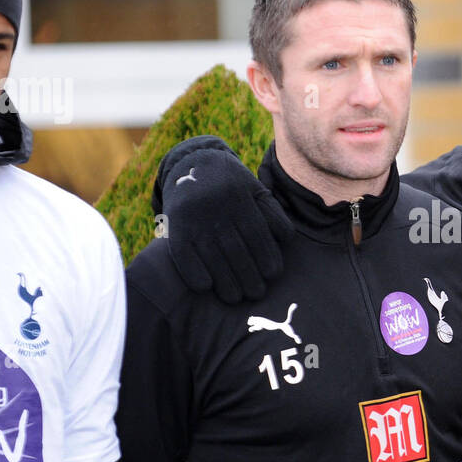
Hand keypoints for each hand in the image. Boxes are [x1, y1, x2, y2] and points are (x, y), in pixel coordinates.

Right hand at [154, 136, 292, 302]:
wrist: (192, 163)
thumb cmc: (233, 185)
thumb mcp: (255, 190)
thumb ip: (272, 213)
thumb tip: (286, 241)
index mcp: (240, 197)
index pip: (257, 234)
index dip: (267, 257)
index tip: (273, 275)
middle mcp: (216, 206)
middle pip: (236, 250)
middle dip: (249, 276)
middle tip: (257, 293)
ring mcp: (194, 217)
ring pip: (212, 256)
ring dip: (225, 282)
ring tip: (236, 298)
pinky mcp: (175, 225)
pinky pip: (184, 254)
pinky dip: (195, 273)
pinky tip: (207, 286)